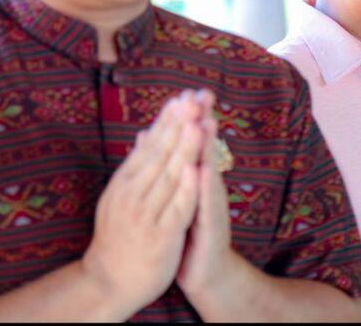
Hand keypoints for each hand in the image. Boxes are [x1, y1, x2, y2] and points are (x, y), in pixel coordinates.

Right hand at [81, 91, 204, 314]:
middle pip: (161, 154)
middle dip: (179, 125)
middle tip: (193, 99)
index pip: (151, 145)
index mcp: (125, 181)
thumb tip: (144, 131)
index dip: (168, 120)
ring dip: (184, 149)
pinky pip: (176, 208)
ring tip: (196, 124)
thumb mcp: (124, 194)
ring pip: (169, 176)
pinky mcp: (160, 235)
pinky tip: (196, 171)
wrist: (110, 280)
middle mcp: (132, 194)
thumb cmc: (122, 232)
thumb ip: (138, 164)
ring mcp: (145, 214)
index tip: (182, 96)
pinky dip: (185, 189)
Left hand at [176, 90, 234, 300]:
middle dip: (203, 122)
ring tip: (206, 123)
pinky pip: (206, 207)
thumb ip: (167, 165)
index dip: (192, 117)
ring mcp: (211, 208)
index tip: (190, 89)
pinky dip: (204, 189)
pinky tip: (202, 173)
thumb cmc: (188, 230)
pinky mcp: (211, 229)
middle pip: (205, 150)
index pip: (193, 142)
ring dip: (208, 148)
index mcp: (194, 178)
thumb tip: (149, 134)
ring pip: (208, 173)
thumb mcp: (176, 195)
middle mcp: (206, 188)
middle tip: (204, 95)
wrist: (203, 272)